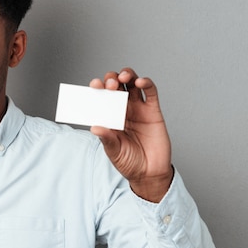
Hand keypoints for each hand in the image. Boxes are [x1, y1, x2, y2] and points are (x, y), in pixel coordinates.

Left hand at [89, 68, 173, 201]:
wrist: (149, 173)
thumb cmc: (129, 162)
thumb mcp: (113, 151)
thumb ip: (106, 138)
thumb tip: (94, 127)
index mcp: (109, 116)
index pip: (101, 97)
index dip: (98, 88)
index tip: (94, 85)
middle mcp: (123, 109)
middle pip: (116, 86)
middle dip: (111, 80)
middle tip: (109, 84)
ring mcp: (138, 108)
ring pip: (132, 84)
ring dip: (127, 75)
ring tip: (123, 77)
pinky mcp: (153, 111)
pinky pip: (150, 92)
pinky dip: (146, 83)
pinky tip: (140, 82)